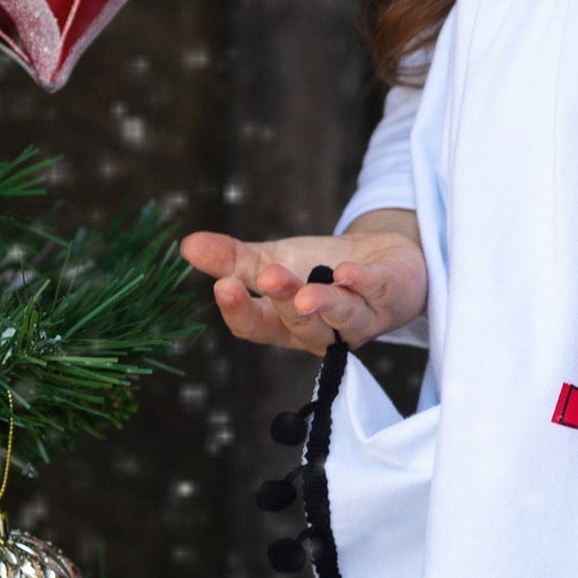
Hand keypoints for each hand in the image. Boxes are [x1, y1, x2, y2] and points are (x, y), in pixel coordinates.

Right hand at [179, 215, 427, 355]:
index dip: (241, 312)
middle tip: (267, 277)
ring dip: (324, 304)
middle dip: (284, 302)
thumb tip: (186, 245)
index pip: (258, 329)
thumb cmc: (323, 269)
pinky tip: (348, 270)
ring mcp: (361, 318)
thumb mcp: (272, 260)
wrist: (384, 257)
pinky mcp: (391, 295)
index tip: (223, 287)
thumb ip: (231, 259)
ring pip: (341, 317)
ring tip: (306, 293)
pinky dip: (365, 281)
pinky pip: (378, 291)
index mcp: (287, 326)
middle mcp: (324, 332)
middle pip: (300, 325)